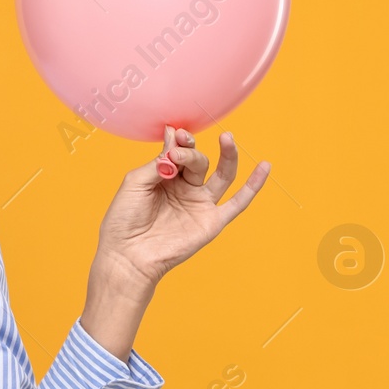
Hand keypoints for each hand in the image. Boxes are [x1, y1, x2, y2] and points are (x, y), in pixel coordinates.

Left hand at [94, 126, 271, 293]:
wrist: (127, 255)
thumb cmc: (124, 220)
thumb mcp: (136, 182)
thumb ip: (158, 162)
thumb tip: (173, 134)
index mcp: (165, 177)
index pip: (180, 151)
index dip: (181, 141)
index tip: (176, 133)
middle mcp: (185, 188)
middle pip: (199, 161)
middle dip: (190, 153)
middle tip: (178, 153)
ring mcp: (200, 204)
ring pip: (221, 174)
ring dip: (228, 154)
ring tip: (227, 137)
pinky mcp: (212, 221)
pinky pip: (238, 203)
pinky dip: (253, 186)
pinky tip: (264, 167)